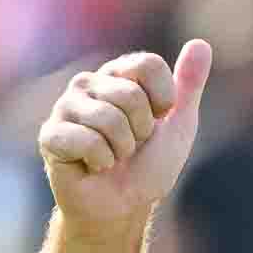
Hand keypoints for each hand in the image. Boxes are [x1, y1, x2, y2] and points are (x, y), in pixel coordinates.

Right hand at [37, 39, 213, 231]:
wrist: (123, 207)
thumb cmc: (148, 165)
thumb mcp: (179, 125)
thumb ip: (189, 85)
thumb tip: (201, 44)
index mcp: (118, 74)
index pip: (149, 65)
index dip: (163, 101)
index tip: (156, 121)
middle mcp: (88, 83)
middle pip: (131, 95)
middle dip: (142, 132)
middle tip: (131, 146)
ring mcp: (65, 107)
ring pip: (109, 119)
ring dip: (122, 150)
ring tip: (113, 157)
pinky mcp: (50, 134)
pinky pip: (86, 141)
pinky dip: (101, 162)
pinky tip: (94, 167)